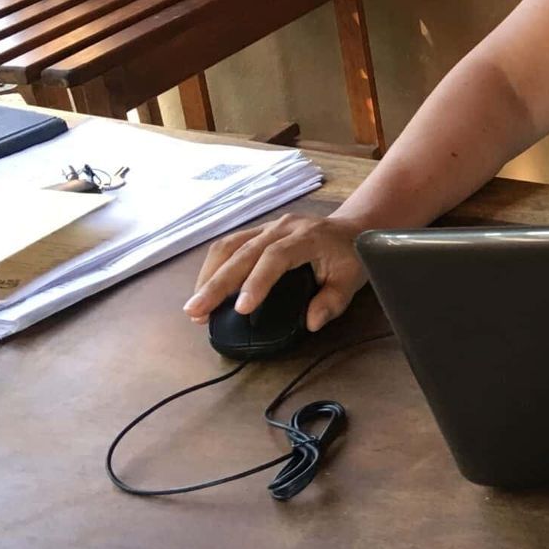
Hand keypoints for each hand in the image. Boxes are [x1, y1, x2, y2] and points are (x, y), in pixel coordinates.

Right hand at [183, 213, 368, 332]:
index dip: (256, 282)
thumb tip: (311, 323)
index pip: (275, 258)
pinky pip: (230, 245)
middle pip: (242, 252)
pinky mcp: (258, 231)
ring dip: (208, 275)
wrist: (352, 227)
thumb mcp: (352, 280)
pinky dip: (214, 267)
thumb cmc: (352, 256)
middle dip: (217, 283)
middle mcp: (283, 227)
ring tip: (195, 306)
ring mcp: (268, 226)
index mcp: (308, 237)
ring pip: (229, 246)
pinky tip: (205, 289)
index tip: (240, 309)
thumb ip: (333, 302)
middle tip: (197, 311)